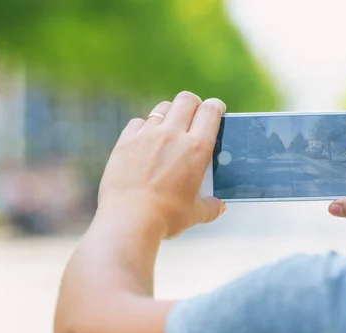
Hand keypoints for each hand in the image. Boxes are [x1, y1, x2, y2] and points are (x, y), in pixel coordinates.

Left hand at [97, 91, 226, 238]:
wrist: (129, 220)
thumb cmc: (166, 217)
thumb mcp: (195, 214)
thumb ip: (211, 207)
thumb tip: (219, 207)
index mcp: (197, 148)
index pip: (211, 111)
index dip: (216, 107)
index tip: (216, 110)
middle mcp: (173, 135)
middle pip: (187, 100)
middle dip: (194, 103)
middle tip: (194, 115)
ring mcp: (147, 135)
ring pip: (162, 108)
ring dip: (170, 114)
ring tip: (169, 128)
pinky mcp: (126, 141)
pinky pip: (138, 122)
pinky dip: (144, 128)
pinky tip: (145, 141)